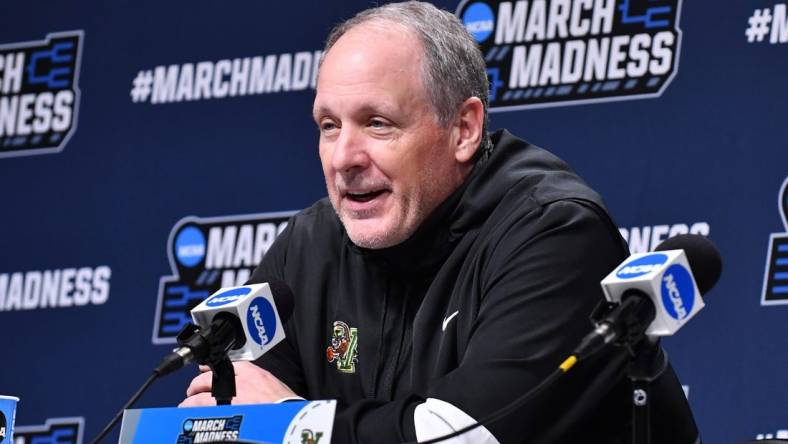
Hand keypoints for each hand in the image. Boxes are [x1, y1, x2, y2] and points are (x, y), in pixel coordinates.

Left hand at [179, 361, 298, 406]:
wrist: (288, 420)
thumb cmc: (287, 408)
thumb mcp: (276, 389)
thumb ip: (262, 386)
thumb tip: (258, 391)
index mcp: (254, 374)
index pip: (230, 365)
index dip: (215, 367)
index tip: (208, 368)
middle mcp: (239, 383)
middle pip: (211, 377)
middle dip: (199, 382)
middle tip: (194, 388)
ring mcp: (228, 396)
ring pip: (201, 390)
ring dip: (192, 397)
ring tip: (187, 402)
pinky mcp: (221, 411)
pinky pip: (200, 406)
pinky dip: (191, 407)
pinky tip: (186, 410)